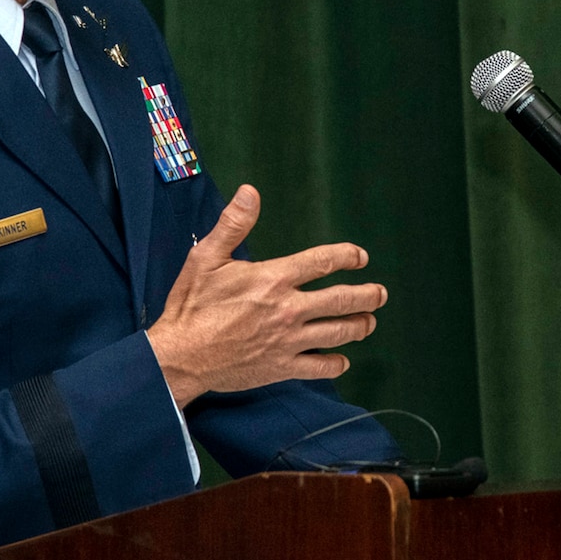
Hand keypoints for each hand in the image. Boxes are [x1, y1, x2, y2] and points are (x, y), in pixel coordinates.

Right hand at [146, 184, 386, 406]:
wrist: (180, 356)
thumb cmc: (191, 305)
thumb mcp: (206, 257)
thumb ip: (233, 224)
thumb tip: (250, 192)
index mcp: (274, 279)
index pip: (323, 262)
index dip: (347, 256)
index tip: (360, 257)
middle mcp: (288, 309)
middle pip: (341, 300)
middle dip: (367, 295)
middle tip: (380, 293)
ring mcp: (288, 341)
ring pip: (338, 333)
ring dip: (359, 326)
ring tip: (370, 322)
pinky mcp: (281, 368)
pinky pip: (319, 367)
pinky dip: (336, 363)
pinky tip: (342, 359)